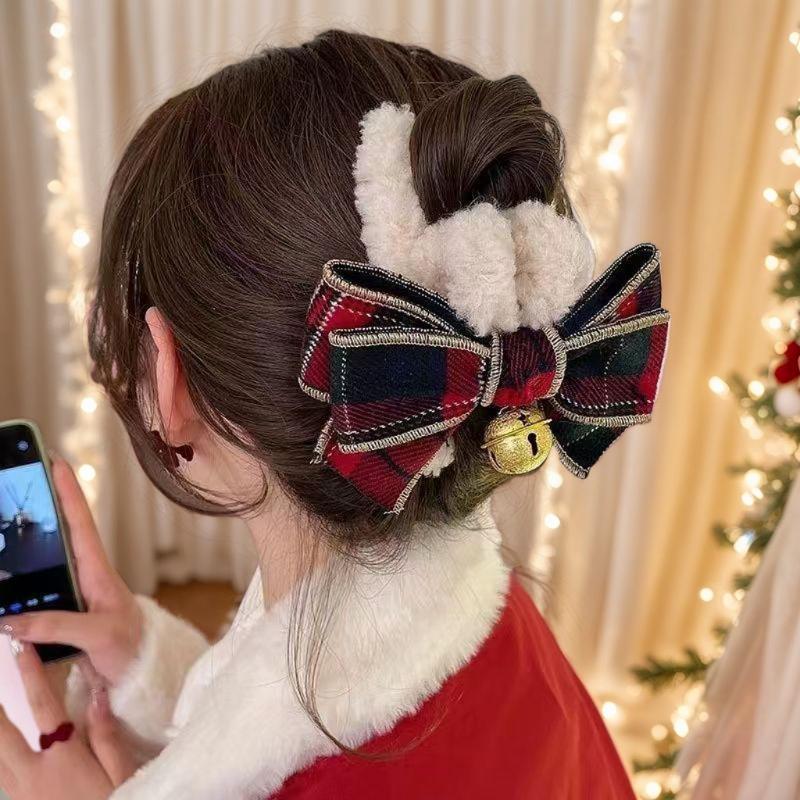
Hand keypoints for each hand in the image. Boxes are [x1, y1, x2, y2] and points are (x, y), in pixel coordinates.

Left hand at [0, 641, 137, 799]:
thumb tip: (98, 697)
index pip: (43, 705)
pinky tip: (3, 756)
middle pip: (1, 732)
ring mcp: (19, 795)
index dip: (30, 674)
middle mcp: (32, 774)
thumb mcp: (122, 775)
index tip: (20, 648)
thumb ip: (107, 736)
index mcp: (63, 758)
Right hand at [3, 456, 142, 685]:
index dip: (68, 492)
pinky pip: (34, 596)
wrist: (140, 673)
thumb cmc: (131, 646)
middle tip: (15, 483)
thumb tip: (9, 619)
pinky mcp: (62, 614)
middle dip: (38, 508)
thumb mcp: (98, 634)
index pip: (80, 523)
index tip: (56, 461)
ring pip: (41, 565)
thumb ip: (56, 626)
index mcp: (97, 571)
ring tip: (2, 527)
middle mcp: (83, 576)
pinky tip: (1, 588)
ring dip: (21, 549)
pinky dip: (16, 590)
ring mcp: (72, 593)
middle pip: (55, 535)